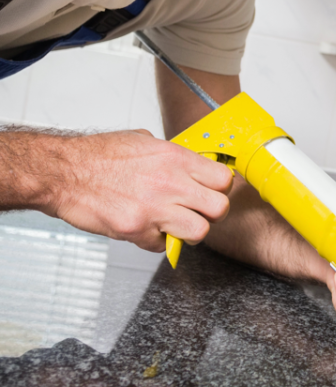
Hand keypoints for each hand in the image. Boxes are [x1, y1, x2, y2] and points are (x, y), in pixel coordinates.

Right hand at [45, 129, 232, 250]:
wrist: (63, 173)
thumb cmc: (98, 155)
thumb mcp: (144, 141)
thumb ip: (171, 156)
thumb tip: (188, 165)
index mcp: (175, 158)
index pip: (223, 178)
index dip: (222, 187)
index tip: (214, 189)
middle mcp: (170, 183)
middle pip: (220, 208)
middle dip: (214, 212)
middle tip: (201, 210)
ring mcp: (153, 209)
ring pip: (200, 232)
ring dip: (191, 230)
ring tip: (178, 223)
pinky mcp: (135, 230)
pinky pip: (162, 245)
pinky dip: (157, 241)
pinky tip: (147, 228)